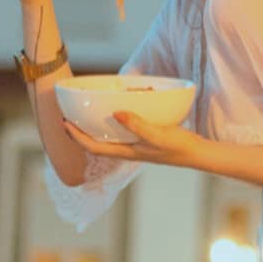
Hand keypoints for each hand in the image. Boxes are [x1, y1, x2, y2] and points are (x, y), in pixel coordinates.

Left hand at [62, 113, 207, 170]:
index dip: (77, 137)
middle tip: (68, 116)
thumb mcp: (157, 134)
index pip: (93, 147)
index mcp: (126, 152)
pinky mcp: (142, 139)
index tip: (65, 123)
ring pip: (107, 138)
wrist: (197, 153)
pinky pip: (120, 131)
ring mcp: (134, 145)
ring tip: (85, 112)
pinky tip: (116, 109)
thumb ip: (137, 125)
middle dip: (79, 132)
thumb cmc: (178, 147)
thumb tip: (115, 113)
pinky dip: (112, 122)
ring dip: (94, 127)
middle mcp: (127, 150)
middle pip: (95, 143)